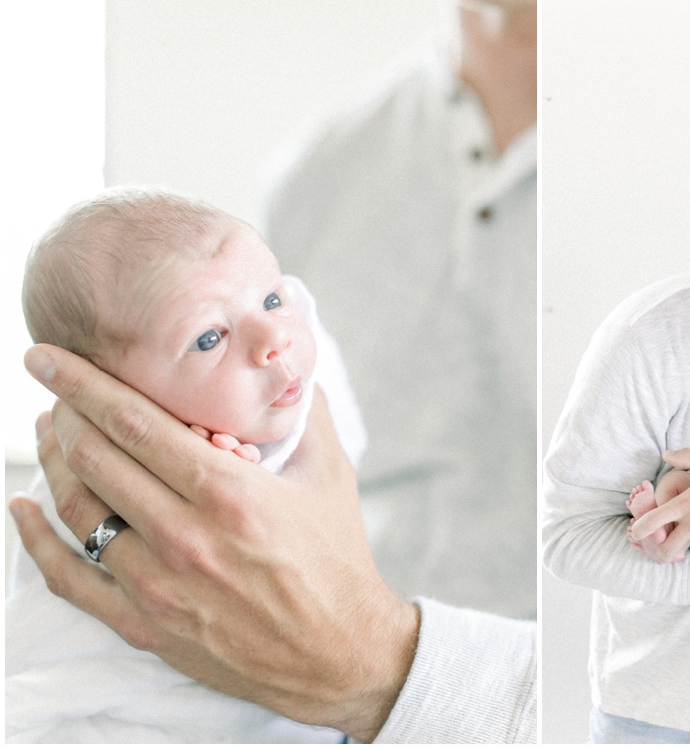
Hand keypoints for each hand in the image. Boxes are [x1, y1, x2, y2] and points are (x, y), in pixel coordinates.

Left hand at [10, 344, 418, 741]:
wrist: (337, 652)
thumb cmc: (336, 558)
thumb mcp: (331, 474)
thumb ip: (304, 412)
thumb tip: (291, 362)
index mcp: (228, 493)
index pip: (135, 424)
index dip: (83, 384)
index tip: (50, 358)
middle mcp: (184, 536)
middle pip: (96, 459)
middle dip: (65, 413)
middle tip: (56, 390)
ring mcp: (157, 585)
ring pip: (78, 510)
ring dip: (53, 463)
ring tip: (52, 435)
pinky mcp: (143, 625)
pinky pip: (69, 578)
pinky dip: (36, 540)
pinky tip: (23, 509)